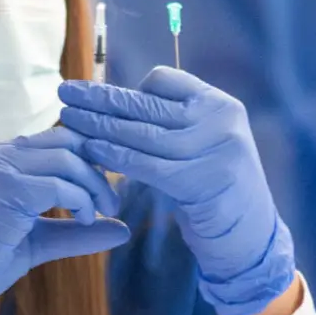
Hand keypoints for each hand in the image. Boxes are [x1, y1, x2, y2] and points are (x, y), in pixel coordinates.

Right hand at [0, 128, 129, 314]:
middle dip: (98, 169)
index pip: (55, 140)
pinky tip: (85, 219)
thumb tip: (123, 228)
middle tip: (112, 203)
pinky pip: (57, 183)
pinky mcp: (1, 192)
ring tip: (100, 214)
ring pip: (65, 158)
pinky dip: (81, 199)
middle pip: (65, 141)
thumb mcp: (36, 242)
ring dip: (94, 185)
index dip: (89, 160)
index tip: (106, 189)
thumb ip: (75, 230)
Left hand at [58, 68, 294, 314]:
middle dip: (102, 99)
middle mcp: (221, 121)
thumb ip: (176, 120)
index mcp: (220, 104)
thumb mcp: (206, 142)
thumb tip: (122, 100)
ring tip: (68, 120)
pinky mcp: (202, 182)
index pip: (166, 80)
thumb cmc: (216, 184)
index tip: (98, 94)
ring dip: (100, 126)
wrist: (249, 234)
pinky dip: (115, 156)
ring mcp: (215, 151)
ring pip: (143, 133)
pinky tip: (91, 150)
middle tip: (66, 92)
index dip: (129, 89)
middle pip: (148, 104)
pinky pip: (147, 165)